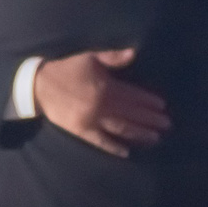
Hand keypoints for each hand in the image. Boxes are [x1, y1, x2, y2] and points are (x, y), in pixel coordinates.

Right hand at [32, 48, 169, 157]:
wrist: (40, 85)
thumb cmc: (67, 69)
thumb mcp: (90, 57)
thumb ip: (113, 57)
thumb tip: (134, 53)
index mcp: (106, 87)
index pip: (133, 96)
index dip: (148, 101)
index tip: (163, 106)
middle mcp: (102, 106)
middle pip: (131, 114)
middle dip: (150, 119)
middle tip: (167, 124)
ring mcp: (91, 121)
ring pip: (121, 129)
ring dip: (139, 134)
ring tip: (155, 138)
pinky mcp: (81, 131)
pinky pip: (100, 141)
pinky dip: (113, 147)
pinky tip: (127, 153)